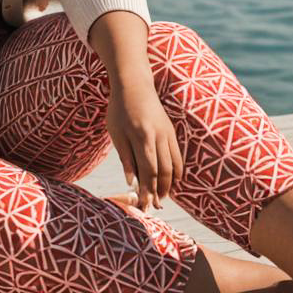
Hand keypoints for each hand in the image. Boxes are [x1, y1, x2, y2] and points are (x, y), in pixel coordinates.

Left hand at [105, 82, 183, 212]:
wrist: (134, 85)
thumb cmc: (120, 109)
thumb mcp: (116, 133)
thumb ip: (125, 158)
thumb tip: (131, 182)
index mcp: (143, 138)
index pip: (149, 172)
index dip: (148, 191)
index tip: (144, 205)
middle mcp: (159, 137)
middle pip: (164, 172)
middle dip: (160, 192)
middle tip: (154, 207)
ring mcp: (167, 134)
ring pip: (173, 165)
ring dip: (169, 184)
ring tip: (162, 197)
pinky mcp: (171, 131)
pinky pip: (177, 156)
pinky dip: (176, 171)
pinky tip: (171, 181)